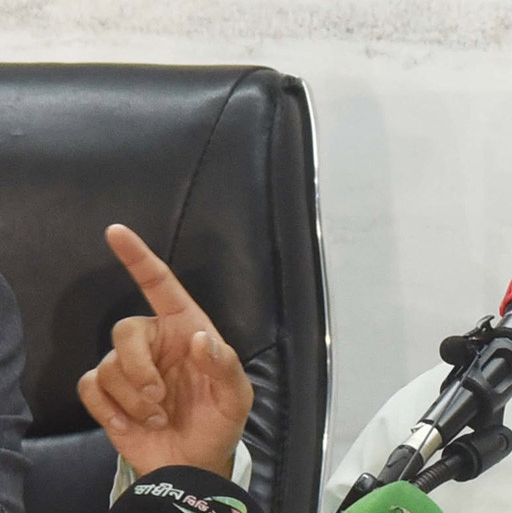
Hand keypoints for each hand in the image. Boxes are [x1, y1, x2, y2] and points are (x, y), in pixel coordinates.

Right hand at [77, 224, 253, 477]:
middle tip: (160, 396)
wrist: (194, 463)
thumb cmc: (219, 421)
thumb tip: (199, 338)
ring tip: (158, 416)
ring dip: (134, 399)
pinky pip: (91, 387)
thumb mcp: (237, 395)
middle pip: (124, 329)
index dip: (138, 257)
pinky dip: (112, 410)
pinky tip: (134, 423)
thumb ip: (224, 365)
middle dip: (138, 367)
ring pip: (108, 366)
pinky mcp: (106, 394)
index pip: (160, 285)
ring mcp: (128, 368)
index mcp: (186, 328)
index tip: (116, 232)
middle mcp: (154, 341)